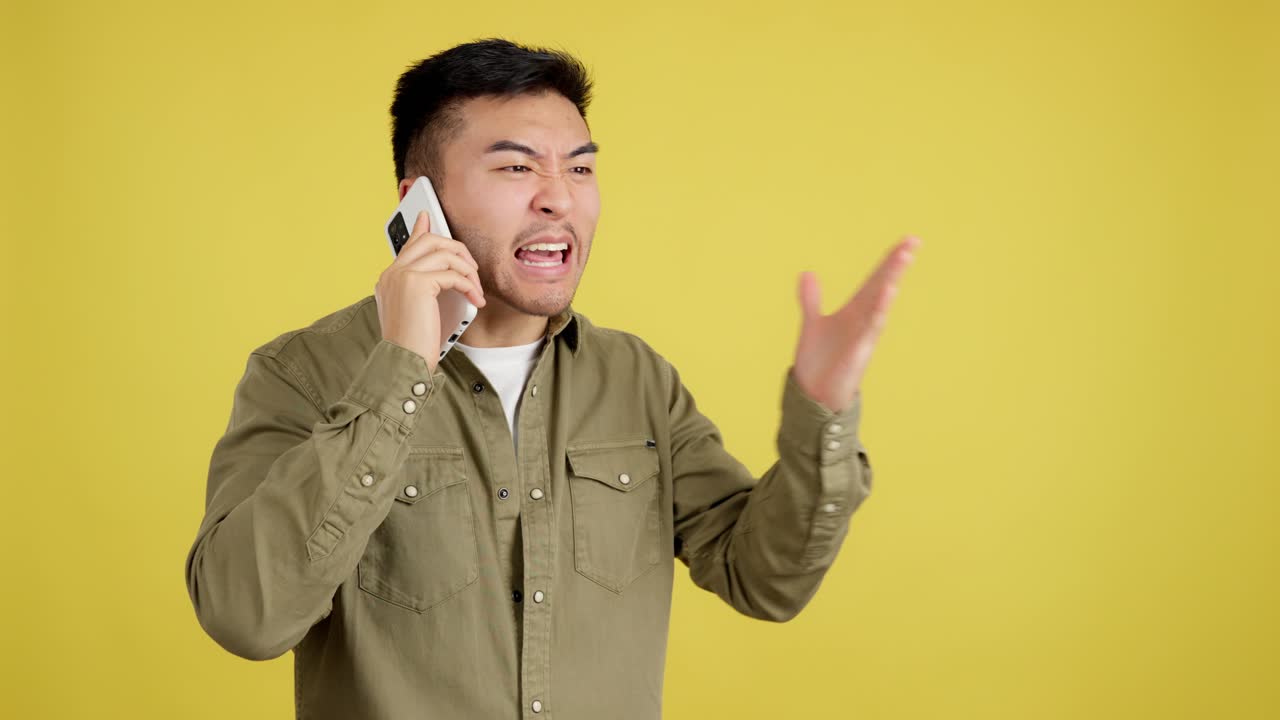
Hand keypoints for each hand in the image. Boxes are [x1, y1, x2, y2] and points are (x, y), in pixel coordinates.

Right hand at [375, 210, 486, 371]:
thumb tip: (445, 275)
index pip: (410, 244)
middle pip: (430, 240)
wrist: (403, 363)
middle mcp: (392, 273)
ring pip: (444, 253)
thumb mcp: (420, 312)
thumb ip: (427, 289)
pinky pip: (452, 274)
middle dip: (457, 249)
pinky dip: (469, 286)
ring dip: (468, 270)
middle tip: (473, 267)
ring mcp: (401, 275)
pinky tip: (475, 299)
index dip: (423, 229)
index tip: (430, 217)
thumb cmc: (413, 345)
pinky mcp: (416, 283)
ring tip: (476, 289)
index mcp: (389, 278)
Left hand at [791, 236, 920, 412]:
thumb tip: (808, 273)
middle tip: (913, 241)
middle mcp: (864, 320)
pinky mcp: (859, 350)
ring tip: (902, 257)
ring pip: (881, 303)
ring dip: (891, 279)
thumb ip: (811, 300)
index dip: (889, 261)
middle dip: (896, 264)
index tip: (908, 240)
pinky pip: (871, 327)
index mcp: (854, 311)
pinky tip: (888, 292)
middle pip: (882, 286)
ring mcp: (864, 335)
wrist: (815, 394)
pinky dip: (879, 309)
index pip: (875, 280)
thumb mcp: (812, 324)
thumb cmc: (820, 361)